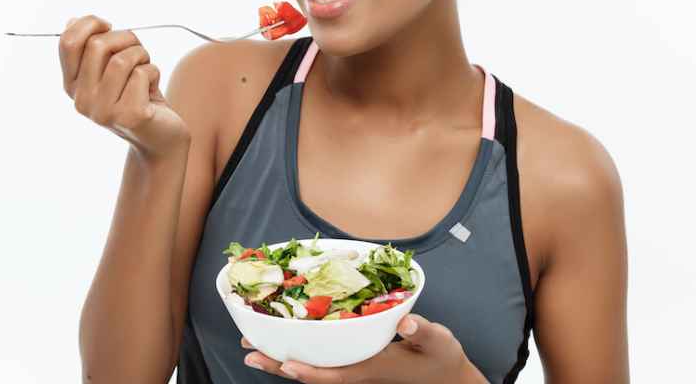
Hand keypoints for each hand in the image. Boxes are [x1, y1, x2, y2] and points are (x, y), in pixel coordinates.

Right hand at [58, 15, 189, 158]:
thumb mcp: (110, 69)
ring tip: (145, 69)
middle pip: (97, 45)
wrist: (161, 136)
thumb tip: (73, 20)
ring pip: (122, 59)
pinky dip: (154, 72)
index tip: (108, 26)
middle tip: (137, 50)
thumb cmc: (136, 94)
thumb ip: (91, 48)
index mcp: (72, 86)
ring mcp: (103, 112)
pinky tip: (153, 88)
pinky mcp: (129, 117)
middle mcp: (82, 101)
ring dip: (141, 55)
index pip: (67, 43)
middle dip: (125, 38)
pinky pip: (142, 74)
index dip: (89, 23)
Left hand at [241, 314, 488, 382]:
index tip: (287, 364)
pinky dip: (299, 350)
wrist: (447, 374)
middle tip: (249, 353)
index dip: (311, 372)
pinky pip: (320, 359)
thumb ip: (423, 331)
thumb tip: (407, 321)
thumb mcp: (438, 341)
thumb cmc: (441, 357)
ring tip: (253, 346)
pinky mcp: (354, 361)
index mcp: (372, 368)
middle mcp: (357, 371)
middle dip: (280, 365)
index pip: (336, 375)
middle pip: (312, 374)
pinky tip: (283, 339)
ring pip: (312, 367)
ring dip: (281, 359)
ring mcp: (354, 367)